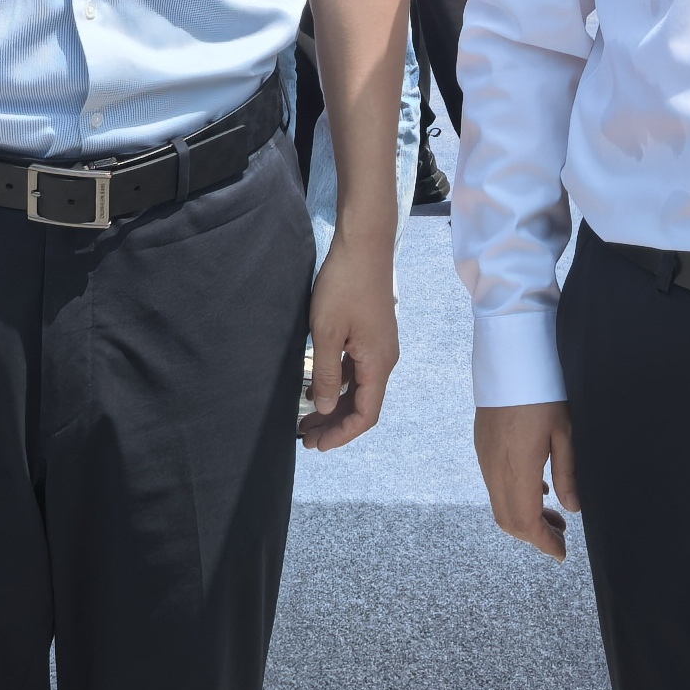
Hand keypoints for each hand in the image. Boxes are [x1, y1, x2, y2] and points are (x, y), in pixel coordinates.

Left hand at [301, 229, 400, 452]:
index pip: (365, 414)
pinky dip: (337, 384)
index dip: (342, 434)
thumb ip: (324, 375)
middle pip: (363, 404)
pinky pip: (356, 370)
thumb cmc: (344, 286)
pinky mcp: (372, 333)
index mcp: (378, 363)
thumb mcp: (326, 334)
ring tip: (306, 419)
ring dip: (334, 406)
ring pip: (358, 388)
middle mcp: (384, 359)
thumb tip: (323, 409)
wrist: (364, 244)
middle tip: (304, 439)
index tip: (316, 445)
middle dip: (335, 425)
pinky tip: (314, 387)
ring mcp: (380, 345)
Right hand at [474, 399, 579, 557]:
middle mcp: (495, 469)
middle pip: (508, 521)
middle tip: (560, 535)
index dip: (543, 543)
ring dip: (524, 517)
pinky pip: (495, 485)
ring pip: (499, 505)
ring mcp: (485, 458)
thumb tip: (572, 509)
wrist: (509, 360)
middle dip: (533, 535)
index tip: (561, 553)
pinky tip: (537, 489)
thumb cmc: (542, 393)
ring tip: (553, 515)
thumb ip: (567, 474)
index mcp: (518, 469)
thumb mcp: (565, 432)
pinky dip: (514, 498)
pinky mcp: (482, 447)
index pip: (525, 522)